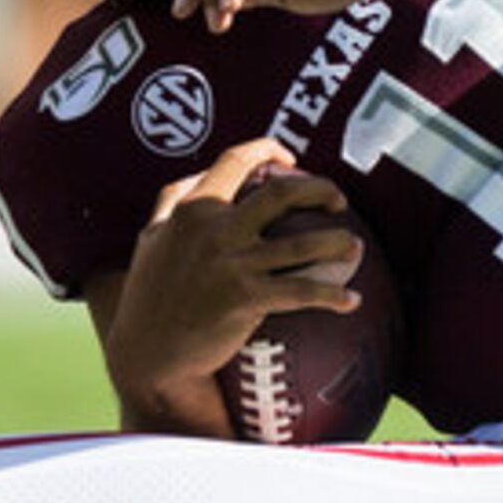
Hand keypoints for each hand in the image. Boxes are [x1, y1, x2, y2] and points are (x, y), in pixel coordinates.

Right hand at [99, 140, 364, 401]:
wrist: (147, 353)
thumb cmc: (149, 295)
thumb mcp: (150, 237)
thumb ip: (172, 201)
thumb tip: (201, 175)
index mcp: (191, 208)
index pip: (235, 161)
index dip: (268, 149)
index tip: (290, 157)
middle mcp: (214, 230)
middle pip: (282, 194)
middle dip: (320, 189)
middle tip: (338, 202)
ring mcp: (232, 264)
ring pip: (303, 243)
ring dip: (338, 242)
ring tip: (354, 245)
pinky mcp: (246, 299)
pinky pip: (302, 291)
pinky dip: (332, 295)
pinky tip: (351, 301)